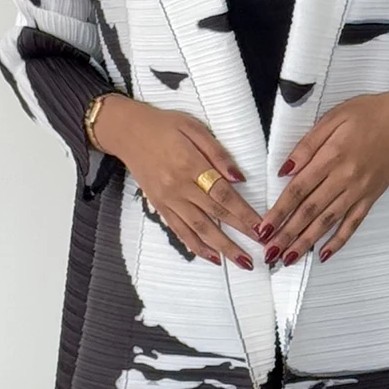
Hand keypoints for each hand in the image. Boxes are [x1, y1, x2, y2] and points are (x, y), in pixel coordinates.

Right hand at [91, 94, 264, 267]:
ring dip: (222, 248)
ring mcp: (168, 199)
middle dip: (240, 235)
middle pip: (215, 215)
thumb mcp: (194, 127)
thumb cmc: (164, 126)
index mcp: (191, 164)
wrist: (127, 131)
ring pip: (198, 229)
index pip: (224, 195)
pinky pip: (179, 231)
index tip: (261, 226)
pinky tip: (212, 257)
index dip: (244, 213)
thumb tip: (239, 178)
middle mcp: (179, 186)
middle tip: (261, 249)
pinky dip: (196, 246)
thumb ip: (218, 153)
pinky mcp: (159, 206)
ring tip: (241, 262)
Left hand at [255, 79, 388, 264]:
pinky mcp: (372, 196)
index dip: (279, 211)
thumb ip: (308, 145)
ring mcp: (359, 190)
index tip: (263, 229)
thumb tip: (285, 169)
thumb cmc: (371, 112)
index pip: (298, 190)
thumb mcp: (334, 117)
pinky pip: (353, 223)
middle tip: (269, 253)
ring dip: (307, 242)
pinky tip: (324, 254)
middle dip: (287, 234)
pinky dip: (339, 240)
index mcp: (331, 156)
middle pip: (310, 211)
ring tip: (289, 258)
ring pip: (328, 221)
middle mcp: (345, 178)